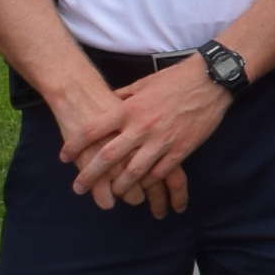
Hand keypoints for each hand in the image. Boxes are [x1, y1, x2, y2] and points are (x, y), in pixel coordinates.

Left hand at [63, 65, 229, 215]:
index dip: (74, 145)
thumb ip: (122, 97)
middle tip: (77, 187)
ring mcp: (161, 141)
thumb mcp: (142, 84)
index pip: (92, 131)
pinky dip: (148, 182)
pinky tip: (142, 186)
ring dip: (119, 186)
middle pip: (107, 157)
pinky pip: (159, 172)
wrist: (209, 82)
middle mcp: (141, 128)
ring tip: (111, 193)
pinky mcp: (180, 150)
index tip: (64, 156)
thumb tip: (107, 104)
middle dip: (89, 175)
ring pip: (133, 172)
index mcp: (128, 109)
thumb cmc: (174, 80)